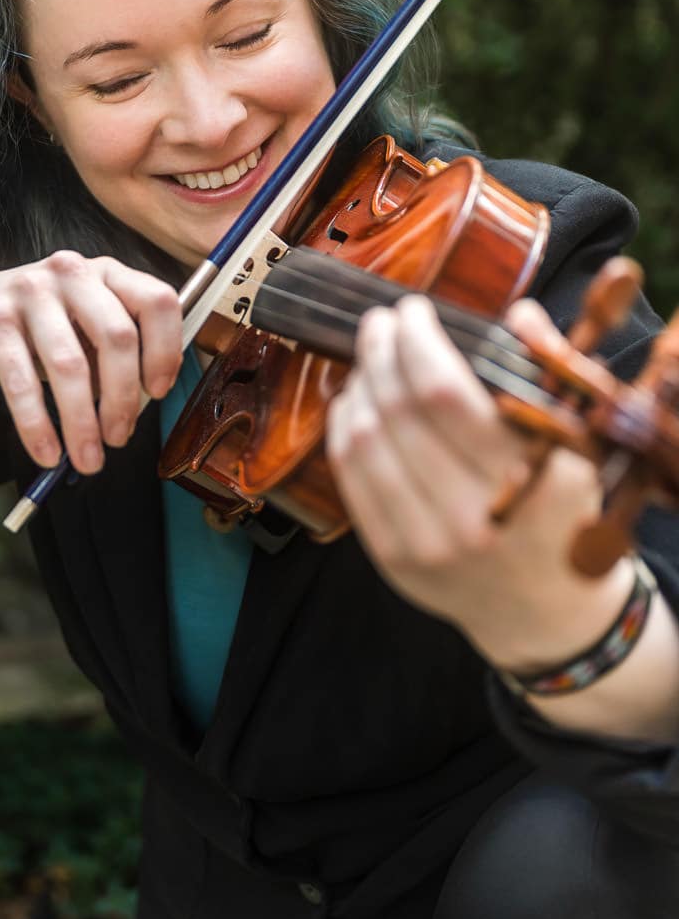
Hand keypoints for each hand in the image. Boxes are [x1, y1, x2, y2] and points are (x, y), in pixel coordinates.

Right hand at [0, 252, 182, 475]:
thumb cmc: (36, 328)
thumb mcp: (83, 328)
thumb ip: (117, 353)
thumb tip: (143, 404)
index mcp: (107, 272)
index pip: (156, 301)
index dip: (166, 351)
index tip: (159, 392)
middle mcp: (72, 272)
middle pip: (117, 337)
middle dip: (123, 399)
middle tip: (119, 438)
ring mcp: (30, 291)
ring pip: (70, 364)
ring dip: (82, 423)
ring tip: (88, 459)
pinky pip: (21, 382)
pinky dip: (37, 426)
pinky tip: (46, 452)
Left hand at [324, 293, 632, 670]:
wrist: (545, 607)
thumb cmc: (559, 510)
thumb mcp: (574, 442)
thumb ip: (547, 372)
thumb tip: (516, 312)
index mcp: (524, 477)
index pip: (442, 391)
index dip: (416, 341)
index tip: (412, 311)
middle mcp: (472, 514)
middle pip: (396, 410)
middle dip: (380, 352)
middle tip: (380, 324)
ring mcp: (427, 540)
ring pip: (364, 441)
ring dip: (358, 386)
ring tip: (370, 362)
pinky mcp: (393, 558)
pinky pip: (350, 478)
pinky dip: (343, 429)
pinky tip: (354, 404)